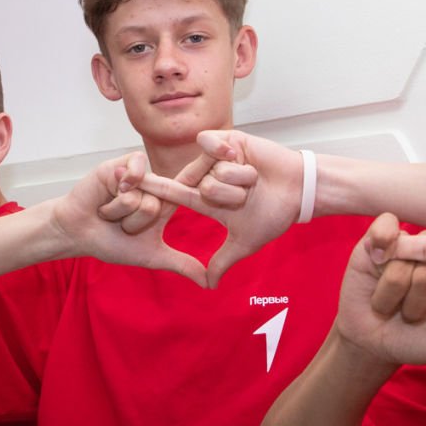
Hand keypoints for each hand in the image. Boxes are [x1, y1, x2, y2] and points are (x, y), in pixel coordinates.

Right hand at [48, 153, 205, 282]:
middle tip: (124, 225)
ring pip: (144, 196)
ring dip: (122, 214)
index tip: (231, 157)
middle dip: (137, 223)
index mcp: (167, 201)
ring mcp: (138, 174)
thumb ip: (181, 264)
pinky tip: (107, 196)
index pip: (192, 186)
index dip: (208, 172)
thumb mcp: (151, 256)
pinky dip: (117, 194)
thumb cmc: (111, 243)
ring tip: (111, 213)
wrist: (78, 233)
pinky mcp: (119, 165)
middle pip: (161, 202)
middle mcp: (155, 185)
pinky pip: (131, 177)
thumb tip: (209, 284)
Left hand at [132, 130, 302, 285]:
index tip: (126, 188)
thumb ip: (223, 261)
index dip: (152, 191)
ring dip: (235, 179)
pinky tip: (242, 159)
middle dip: (225, 196)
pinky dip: (229, 155)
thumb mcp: (245, 242)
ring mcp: (216, 158)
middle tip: (246, 197)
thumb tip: (209, 286)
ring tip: (253, 180)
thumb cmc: (274, 215)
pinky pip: (212, 146)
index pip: (173, 195)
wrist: (299, 191)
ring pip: (207, 170)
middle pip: (195, 186)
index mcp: (206, 199)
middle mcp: (207, 176)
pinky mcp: (228, 139)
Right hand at [332, 214, 425, 372]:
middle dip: (424, 292)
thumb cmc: (421, 340)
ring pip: (410, 254)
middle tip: (416, 313)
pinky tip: (378, 262)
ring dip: (399, 291)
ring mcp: (405, 241)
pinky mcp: (374, 239)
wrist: (376, 345)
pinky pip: (386, 232)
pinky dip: (382, 253)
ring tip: (395, 305)